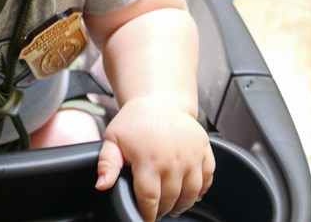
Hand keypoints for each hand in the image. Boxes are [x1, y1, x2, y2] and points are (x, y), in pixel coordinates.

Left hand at [95, 97, 214, 220]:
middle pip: (171, 199)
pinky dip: (201, 190)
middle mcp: (173, 158)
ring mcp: (191, 154)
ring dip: (182, 204)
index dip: (147, 213)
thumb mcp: (113, 138)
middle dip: (163, 208)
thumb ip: (107, 164)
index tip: (145, 217)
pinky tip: (190, 192)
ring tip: (174, 206)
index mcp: (148, 158)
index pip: (150, 199)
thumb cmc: (136, 120)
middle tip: (157, 209)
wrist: (159, 100)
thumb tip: (102, 185)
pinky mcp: (204, 149)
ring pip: (191, 193)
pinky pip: (208, 178)